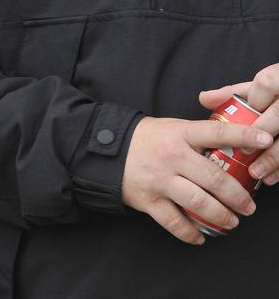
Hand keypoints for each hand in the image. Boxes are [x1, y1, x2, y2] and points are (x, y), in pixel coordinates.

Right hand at [121, 115, 270, 243]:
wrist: (102, 150)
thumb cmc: (144, 139)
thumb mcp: (170, 128)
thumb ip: (198, 137)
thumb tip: (234, 145)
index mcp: (180, 134)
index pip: (217, 132)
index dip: (243, 136)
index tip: (265, 141)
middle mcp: (172, 157)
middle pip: (214, 179)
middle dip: (238, 196)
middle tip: (250, 206)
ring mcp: (159, 180)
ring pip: (199, 203)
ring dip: (221, 216)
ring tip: (232, 221)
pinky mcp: (148, 200)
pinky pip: (174, 222)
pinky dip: (191, 233)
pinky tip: (201, 237)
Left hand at [200, 62, 278, 184]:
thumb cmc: (273, 96)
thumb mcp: (256, 91)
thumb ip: (232, 94)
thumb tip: (203, 98)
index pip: (266, 84)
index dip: (253, 102)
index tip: (240, 118)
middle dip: (261, 132)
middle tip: (243, 151)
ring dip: (273, 158)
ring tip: (255, 173)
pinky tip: (271, 178)